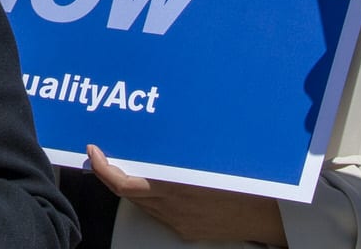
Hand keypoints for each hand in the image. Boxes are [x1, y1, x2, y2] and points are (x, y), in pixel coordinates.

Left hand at [86, 145, 285, 243]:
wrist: (266, 216)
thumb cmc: (244, 181)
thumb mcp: (209, 157)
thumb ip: (182, 148)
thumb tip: (160, 131)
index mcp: (175, 187)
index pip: (124, 183)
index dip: (104, 169)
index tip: (94, 152)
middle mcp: (172, 207)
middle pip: (127, 193)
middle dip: (113, 173)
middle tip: (104, 154)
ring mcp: (177, 221)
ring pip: (142, 203)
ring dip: (133, 184)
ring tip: (128, 164)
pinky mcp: (185, 230)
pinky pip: (159, 212)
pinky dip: (152, 197)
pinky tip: (156, 184)